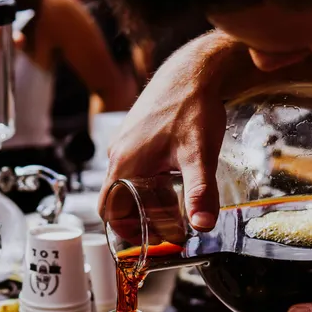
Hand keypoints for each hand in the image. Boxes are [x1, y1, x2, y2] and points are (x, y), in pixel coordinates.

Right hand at [100, 34, 231, 230]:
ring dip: (147, 200)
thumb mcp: (199, 156)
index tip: (147, 241)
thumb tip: (202, 225)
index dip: (124, 231)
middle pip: (119, 200)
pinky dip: (150, 182)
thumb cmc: (192, 107)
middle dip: (140, 218)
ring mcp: (126, 142)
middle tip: (167, 230)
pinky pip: (135, 167)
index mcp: (124, 163)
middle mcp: (119, 153)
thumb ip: (200, 193)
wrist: (194, 70)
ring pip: (128, 183)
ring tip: (175, 208)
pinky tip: (175, 180)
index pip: (109, 210)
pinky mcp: (137, 134)